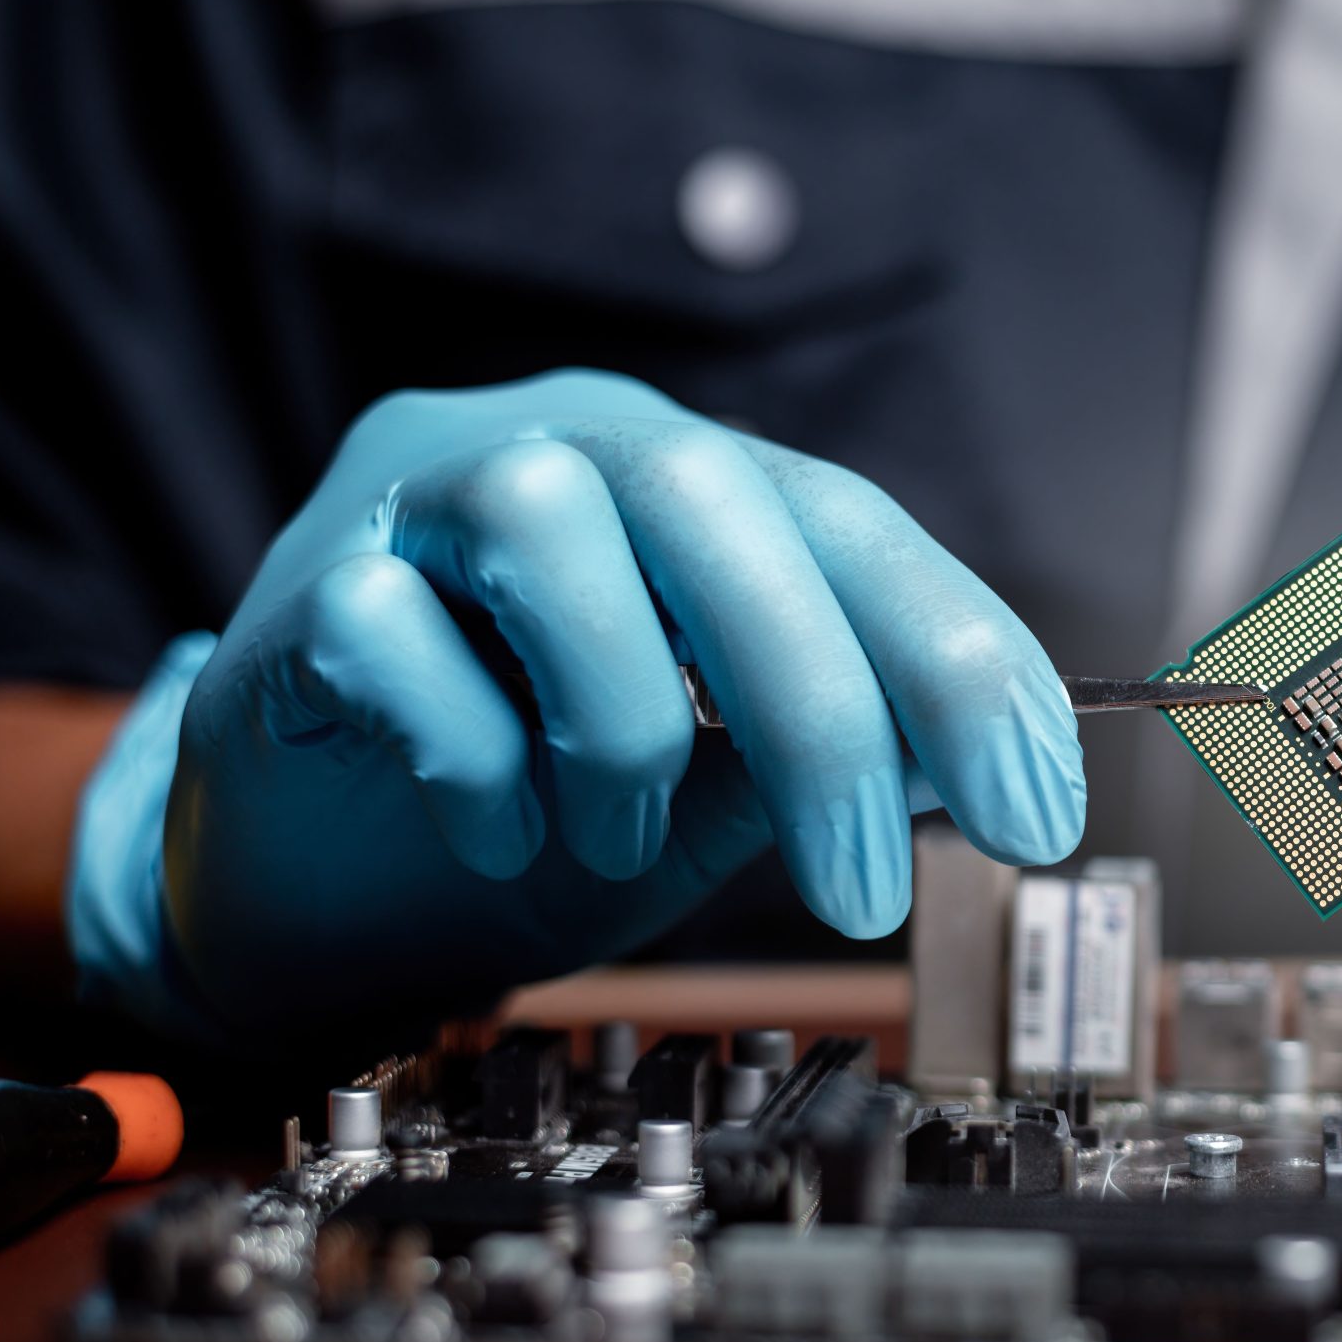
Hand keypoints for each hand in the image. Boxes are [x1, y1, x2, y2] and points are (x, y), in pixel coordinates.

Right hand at [72, 370, 1081, 1044]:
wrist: (319, 867)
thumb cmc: (535, 802)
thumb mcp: (717, 788)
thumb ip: (827, 752)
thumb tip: (972, 765)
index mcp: (691, 485)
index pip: (852, 525)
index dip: (959, 658)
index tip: (1034, 804)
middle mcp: (565, 451)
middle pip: (713, 499)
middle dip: (818, 710)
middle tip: (861, 891)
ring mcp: (423, 500)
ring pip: (549, 525)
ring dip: (622, 724)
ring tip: (619, 839)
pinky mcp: (308, 588)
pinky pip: (394, 633)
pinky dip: (473, 762)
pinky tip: (497, 833)